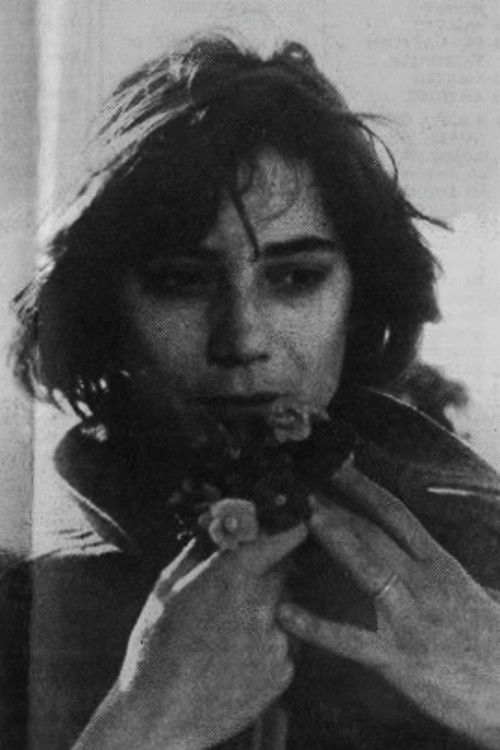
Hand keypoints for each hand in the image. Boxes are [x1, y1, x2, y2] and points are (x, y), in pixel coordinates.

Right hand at [74, 522, 306, 749]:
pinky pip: (282, 646)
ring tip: (230, 636)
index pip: (278, 541)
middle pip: (282, 575)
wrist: (157, 715)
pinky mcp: (282, 672)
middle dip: (269, 576)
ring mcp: (275, 640)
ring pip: (283, 612)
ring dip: (267, 614)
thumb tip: (213, 531)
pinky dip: (266, 647)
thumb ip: (197, 554)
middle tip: (243, 590)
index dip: (289, 531)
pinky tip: (236, 660)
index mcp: (233, 576)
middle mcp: (262, 604)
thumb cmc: (153, 648)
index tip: (298, 526)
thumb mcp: (165, 589)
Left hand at [278, 464, 499, 748]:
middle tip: (302, 484)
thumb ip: (424, 566)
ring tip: (306, 519)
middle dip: (339, 507)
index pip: (397, 514)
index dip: (364, 486)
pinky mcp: (402, 660)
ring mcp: (413, 620)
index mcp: (439, 565)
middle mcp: (426, 584)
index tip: (335, 463)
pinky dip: (317, 627)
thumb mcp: (459, 591)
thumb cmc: (486, 643)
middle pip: (377, 534)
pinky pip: (353, 641)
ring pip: (372, 572)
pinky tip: (286, 614)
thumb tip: (392, 544)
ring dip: (339, 543)